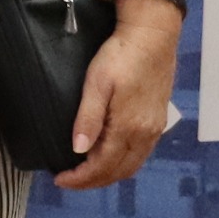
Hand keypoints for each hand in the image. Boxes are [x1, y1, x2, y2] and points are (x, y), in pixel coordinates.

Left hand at [56, 0, 183, 190]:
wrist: (153, 36)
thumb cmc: (120, 56)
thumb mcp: (97, 85)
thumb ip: (88, 119)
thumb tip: (79, 150)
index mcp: (129, 127)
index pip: (103, 166)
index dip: (81, 179)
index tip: (60, 180)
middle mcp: (146, 134)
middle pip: (120, 171)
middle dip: (94, 181)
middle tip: (70, 180)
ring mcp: (155, 127)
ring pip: (133, 164)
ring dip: (109, 173)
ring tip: (85, 171)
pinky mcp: (158, 119)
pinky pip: (141, 153)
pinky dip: (123, 162)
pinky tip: (108, 154)